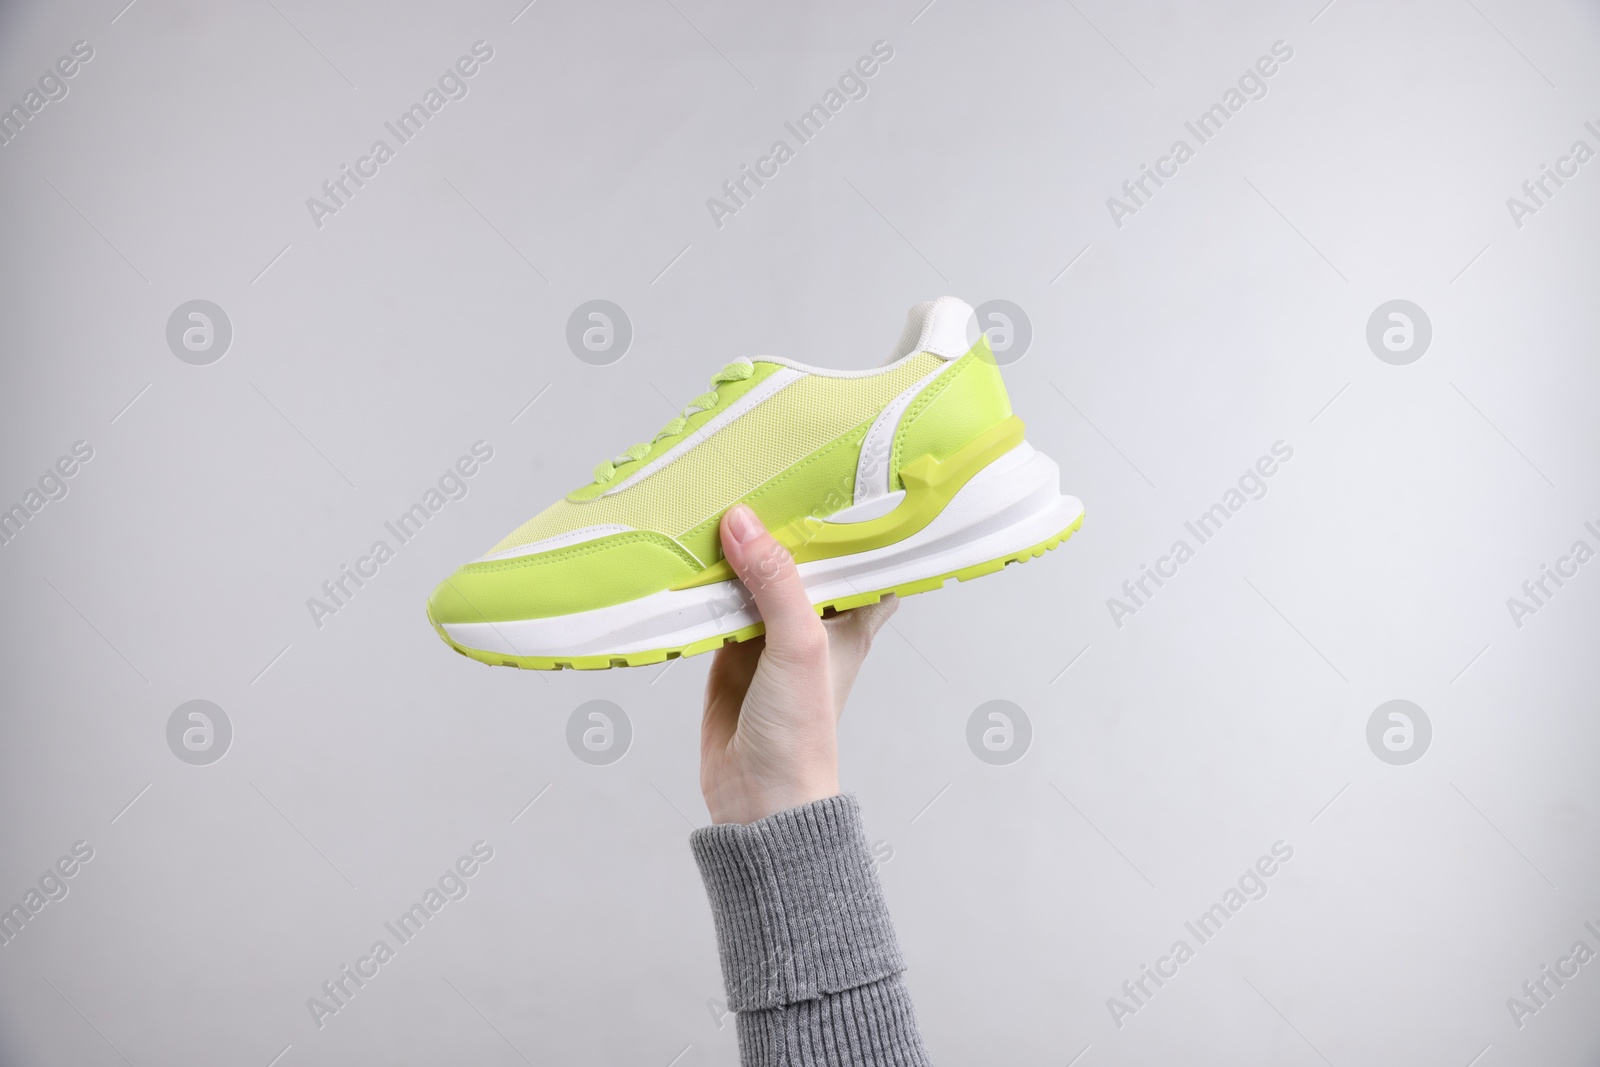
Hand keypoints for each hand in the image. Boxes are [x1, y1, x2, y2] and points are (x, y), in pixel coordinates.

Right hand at [699, 504, 896, 824]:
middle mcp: (813, 621)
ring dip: (738, 547)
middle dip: (784, 522)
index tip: (845, 472)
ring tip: (718, 490)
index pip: (867, 557)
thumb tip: (742, 521)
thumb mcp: (799, 645)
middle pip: (801, 558)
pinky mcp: (728, 649)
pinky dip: (703, 580)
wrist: (758, 799)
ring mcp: (769, 634)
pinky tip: (686, 548)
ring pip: (754, 576)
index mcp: (850, 618)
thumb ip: (775, 582)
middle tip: (764, 464)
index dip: (860, 520)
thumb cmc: (802, 732)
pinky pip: (715, 602)